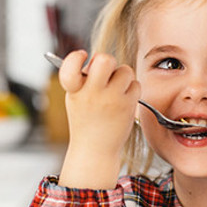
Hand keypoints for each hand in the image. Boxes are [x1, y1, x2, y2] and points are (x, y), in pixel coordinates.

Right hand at [58, 50, 140, 188]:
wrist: (96, 149)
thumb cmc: (86, 120)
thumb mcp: (76, 97)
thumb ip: (84, 78)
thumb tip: (100, 59)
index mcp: (74, 90)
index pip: (70, 65)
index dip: (76, 56)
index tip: (83, 56)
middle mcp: (92, 93)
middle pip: (105, 60)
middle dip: (107, 60)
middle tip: (105, 71)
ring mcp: (112, 99)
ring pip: (125, 70)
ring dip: (122, 76)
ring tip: (115, 89)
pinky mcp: (128, 106)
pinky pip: (136, 84)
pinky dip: (131, 89)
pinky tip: (123, 100)